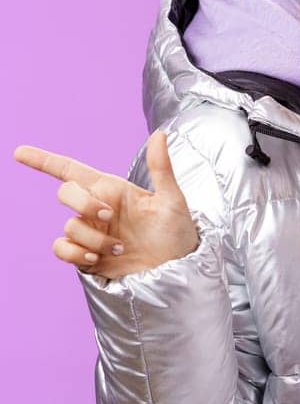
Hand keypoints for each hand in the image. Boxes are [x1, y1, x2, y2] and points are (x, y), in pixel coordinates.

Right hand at [14, 131, 200, 279]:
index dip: (44, 161)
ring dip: (95, 238)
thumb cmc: (177, 233)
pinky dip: (75, 253)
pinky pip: (61, 248)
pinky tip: (97, 258)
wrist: (176, 269)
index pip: (71, 170)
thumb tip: (160, 134)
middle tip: (109, 216)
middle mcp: (96, 209)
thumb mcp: (172, 200)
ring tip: (122, 248)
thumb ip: (161, 168)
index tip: (19, 152)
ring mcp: (89, 232)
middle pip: (65, 193)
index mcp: (112, 190)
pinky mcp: (85, 255)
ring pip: (69, 226)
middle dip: (83, 203)